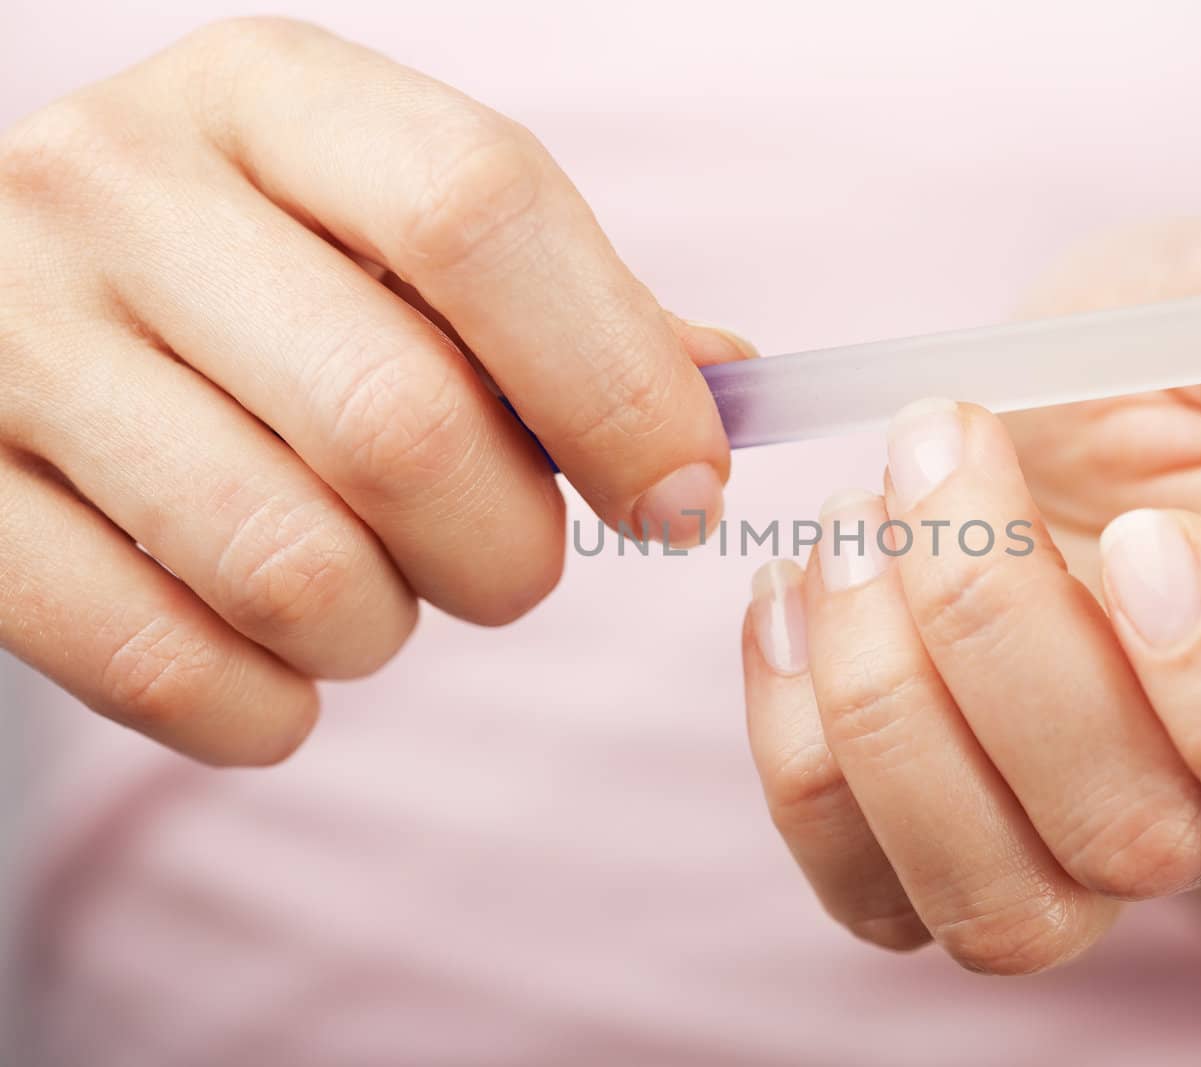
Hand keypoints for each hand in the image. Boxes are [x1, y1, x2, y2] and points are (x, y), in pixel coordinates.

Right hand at [0, 19, 751, 763]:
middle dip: (510, 548)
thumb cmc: (260, 271)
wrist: (5, 295)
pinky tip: (283, 662)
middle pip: (398, 421)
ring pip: (289, 568)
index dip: (616, 379)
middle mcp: (118, 189)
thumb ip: (567, 302)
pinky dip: (270, 707)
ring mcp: (7, 340)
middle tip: (512, 561)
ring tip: (376, 590)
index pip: (481, 211)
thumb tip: (730, 386)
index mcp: (273, 97)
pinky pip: (164, 667)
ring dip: (386, 627)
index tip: (682, 492)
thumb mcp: (394, 230)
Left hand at [740, 218, 1200, 972]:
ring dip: (884, 697)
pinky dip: (793, 729)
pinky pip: (853, 873)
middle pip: (1131, 839)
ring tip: (852, 520)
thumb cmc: (1161, 377)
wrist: (1035, 424)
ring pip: (988, 902)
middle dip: (1000, 623)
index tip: (1149, 528)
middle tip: (940, 438)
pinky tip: (794, 587)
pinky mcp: (915, 863)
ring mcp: (1055, 866)